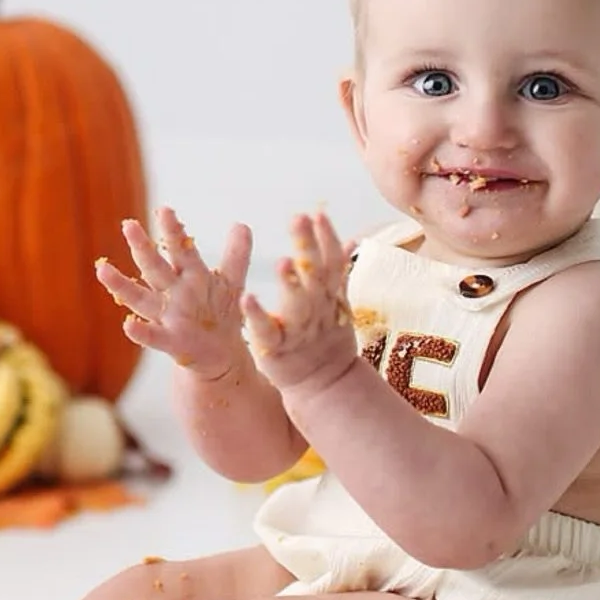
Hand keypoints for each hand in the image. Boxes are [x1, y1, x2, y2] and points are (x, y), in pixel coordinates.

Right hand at [96, 206, 252, 380]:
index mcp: (188, 276)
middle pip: (154, 268)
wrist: (221, 354)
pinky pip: (153, 337)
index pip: (180, 250)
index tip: (165, 210)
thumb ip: (236, 255)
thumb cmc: (220, 314)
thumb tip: (242, 224)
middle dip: (143, 248)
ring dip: (121, 285)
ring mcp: (168, 318)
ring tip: (102, 269)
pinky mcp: (171, 343)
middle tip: (128, 225)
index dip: (173, 232)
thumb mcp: (232, 283)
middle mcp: (173, 293)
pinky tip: (128, 325)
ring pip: (141, 299)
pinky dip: (141, 333)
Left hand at [241, 211, 357, 393]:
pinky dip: (258, 316)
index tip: (319, 214)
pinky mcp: (275, 348)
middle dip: (309, 247)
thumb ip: (338, 271)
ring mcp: (297, 330)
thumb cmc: (325, 339)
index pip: (332, 263)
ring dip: (290, 282)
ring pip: (297, 304)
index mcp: (329, 297)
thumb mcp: (336, 304)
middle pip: (316, 276)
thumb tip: (352, 238)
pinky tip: (247, 299)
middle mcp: (317, 310)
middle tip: (300, 219)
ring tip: (281, 261)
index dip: (327, 239)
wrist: (324, 385)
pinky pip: (266, 331)